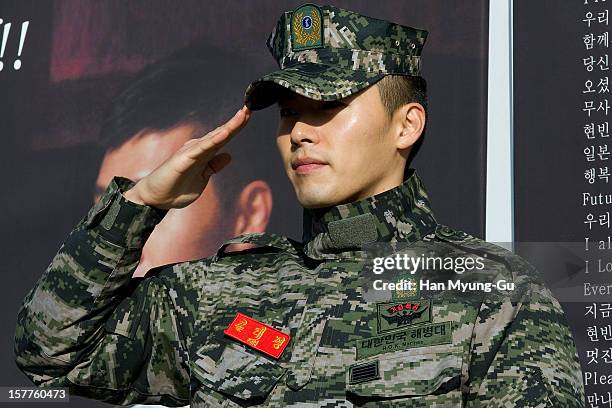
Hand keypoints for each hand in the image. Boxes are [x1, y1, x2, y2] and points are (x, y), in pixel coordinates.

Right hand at [123, 106, 250, 208]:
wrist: (156, 198)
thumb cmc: (177, 188)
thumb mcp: (202, 178)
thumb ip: (213, 166)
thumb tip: (228, 156)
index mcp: (204, 153)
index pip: (224, 138)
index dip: (237, 127)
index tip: (249, 115)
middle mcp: (198, 149)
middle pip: (221, 133)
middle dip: (236, 121)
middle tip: (250, 108)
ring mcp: (191, 152)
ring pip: (214, 137)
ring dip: (229, 126)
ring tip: (242, 115)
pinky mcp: (183, 159)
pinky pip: (201, 149)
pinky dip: (213, 140)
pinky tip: (224, 133)